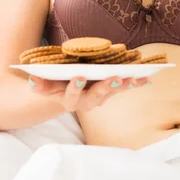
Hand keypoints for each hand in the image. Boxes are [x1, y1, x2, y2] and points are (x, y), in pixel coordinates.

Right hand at [27, 75, 150, 111]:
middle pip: (97, 96)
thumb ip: (40, 84)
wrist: (64, 94)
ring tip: (133, 77)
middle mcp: (87, 102)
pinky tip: (147, 77)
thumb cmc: (54, 85)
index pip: (71, 96)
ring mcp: (101, 97)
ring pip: (113, 91)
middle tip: (116, 78)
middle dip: (106, 87)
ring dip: (124, 85)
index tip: (78, 77)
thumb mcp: (45, 85)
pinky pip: (124, 87)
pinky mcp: (111, 91)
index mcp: (70, 100)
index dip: (75, 87)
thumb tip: (32, 80)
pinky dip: (136, 82)